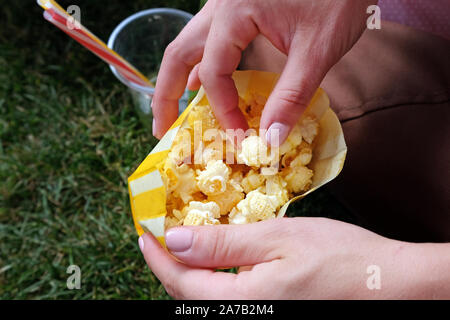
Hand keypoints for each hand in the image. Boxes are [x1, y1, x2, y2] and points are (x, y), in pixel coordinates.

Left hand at [139, 217, 443, 298]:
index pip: (181, 283)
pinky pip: (230, 300)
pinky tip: (219, 259)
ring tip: (185, 243)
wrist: (387, 286)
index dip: (158, 257)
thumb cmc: (339, 258)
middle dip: (170, 266)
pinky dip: (215, 279)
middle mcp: (245, 317)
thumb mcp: (277, 239)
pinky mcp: (272, 313)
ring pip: (208, 300)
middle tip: (161, 234)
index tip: (145, 232)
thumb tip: (175, 239)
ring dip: (191, 272)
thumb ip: (223, 243)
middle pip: (190, 296)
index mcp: (242, 303)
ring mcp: (260, 317)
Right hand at [152, 0, 375, 140]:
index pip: (213, 72)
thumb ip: (292, 95)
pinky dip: (201, 65)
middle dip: (167, 94)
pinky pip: (209, 39)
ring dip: (178, 79)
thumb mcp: (318, 49)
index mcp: (234, 11)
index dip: (223, 109)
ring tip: (174, 110)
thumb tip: (270, 139)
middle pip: (178, 53)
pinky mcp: (238, 6)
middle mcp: (220, 5)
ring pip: (189, 43)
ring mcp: (226, 3)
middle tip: (163, 130)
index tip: (239, 136)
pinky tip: (201, 82)